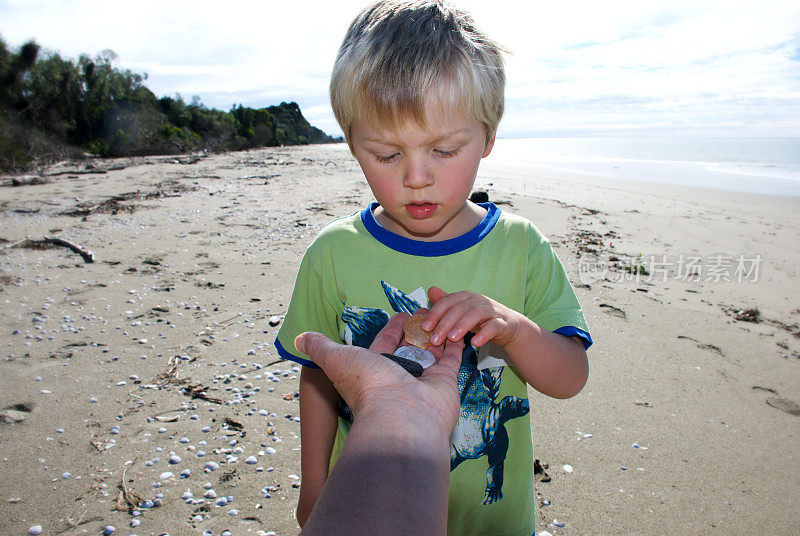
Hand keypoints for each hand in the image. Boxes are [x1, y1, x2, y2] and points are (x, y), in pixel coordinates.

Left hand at [295, 313, 462, 432]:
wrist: (400, 417)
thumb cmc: (367, 386)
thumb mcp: (337, 359)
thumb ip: (320, 347)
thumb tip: (299, 338)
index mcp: (375, 368)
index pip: (386, 343)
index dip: (393, 328)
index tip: (402, 313)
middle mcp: (399, 375)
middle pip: (409, 346)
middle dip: (416, 329)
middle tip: (425, 310)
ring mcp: (423, 380)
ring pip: (431, 352)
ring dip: (435, 334)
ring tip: (442, 315)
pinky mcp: (445, 383)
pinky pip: (452, 360)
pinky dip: (455, 347)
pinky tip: (458, 332)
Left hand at [423, 286, 525, 347]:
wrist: (510, 326)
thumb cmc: (482, 319)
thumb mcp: (463, 310)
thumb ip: (447, 302)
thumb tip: (430, 290)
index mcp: (466, 297)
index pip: (448, 301)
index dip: (435, 314)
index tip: (424, 328)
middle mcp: (478, 300)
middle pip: (459, 308)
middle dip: (445, 323)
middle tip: (434, 339)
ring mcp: (491, 310)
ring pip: (476, 314)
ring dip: (462, 326)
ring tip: (452, 339)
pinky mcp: (503, 323)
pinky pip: (493, 327)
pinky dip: (484, 334)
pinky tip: (475, 343)